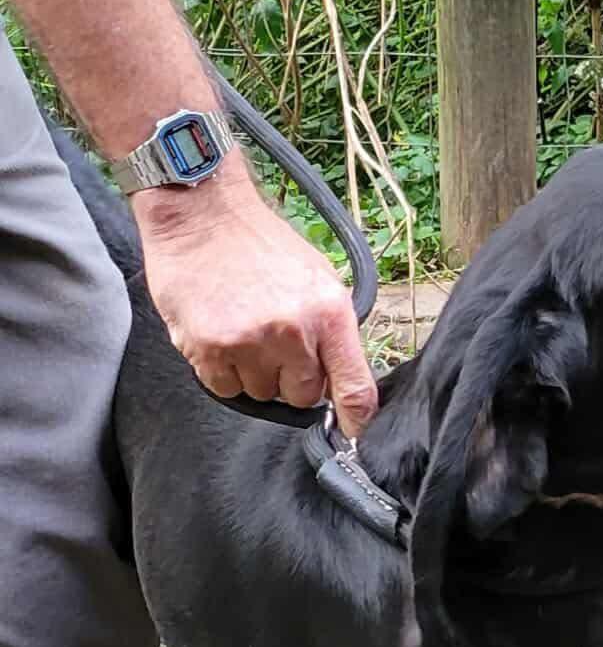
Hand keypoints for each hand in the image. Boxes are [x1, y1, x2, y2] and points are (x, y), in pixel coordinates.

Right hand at [132, 162, 377, 437]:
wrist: (201, 212)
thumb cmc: (260, 245)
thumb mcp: (316, 278)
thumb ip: (332, 333)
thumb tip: (341, 383)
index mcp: (330, 313)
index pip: (355, 387)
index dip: (356, 420)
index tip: (354, 435)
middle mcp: (294, 330)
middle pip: (304, 397)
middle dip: (291, 378)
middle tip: (273, 341)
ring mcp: (251, 341)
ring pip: (262, 394)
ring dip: (254, 373)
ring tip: (243, 329)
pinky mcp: (210, 348)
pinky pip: (225, 389)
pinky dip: (222, 371)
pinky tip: (219, 334)